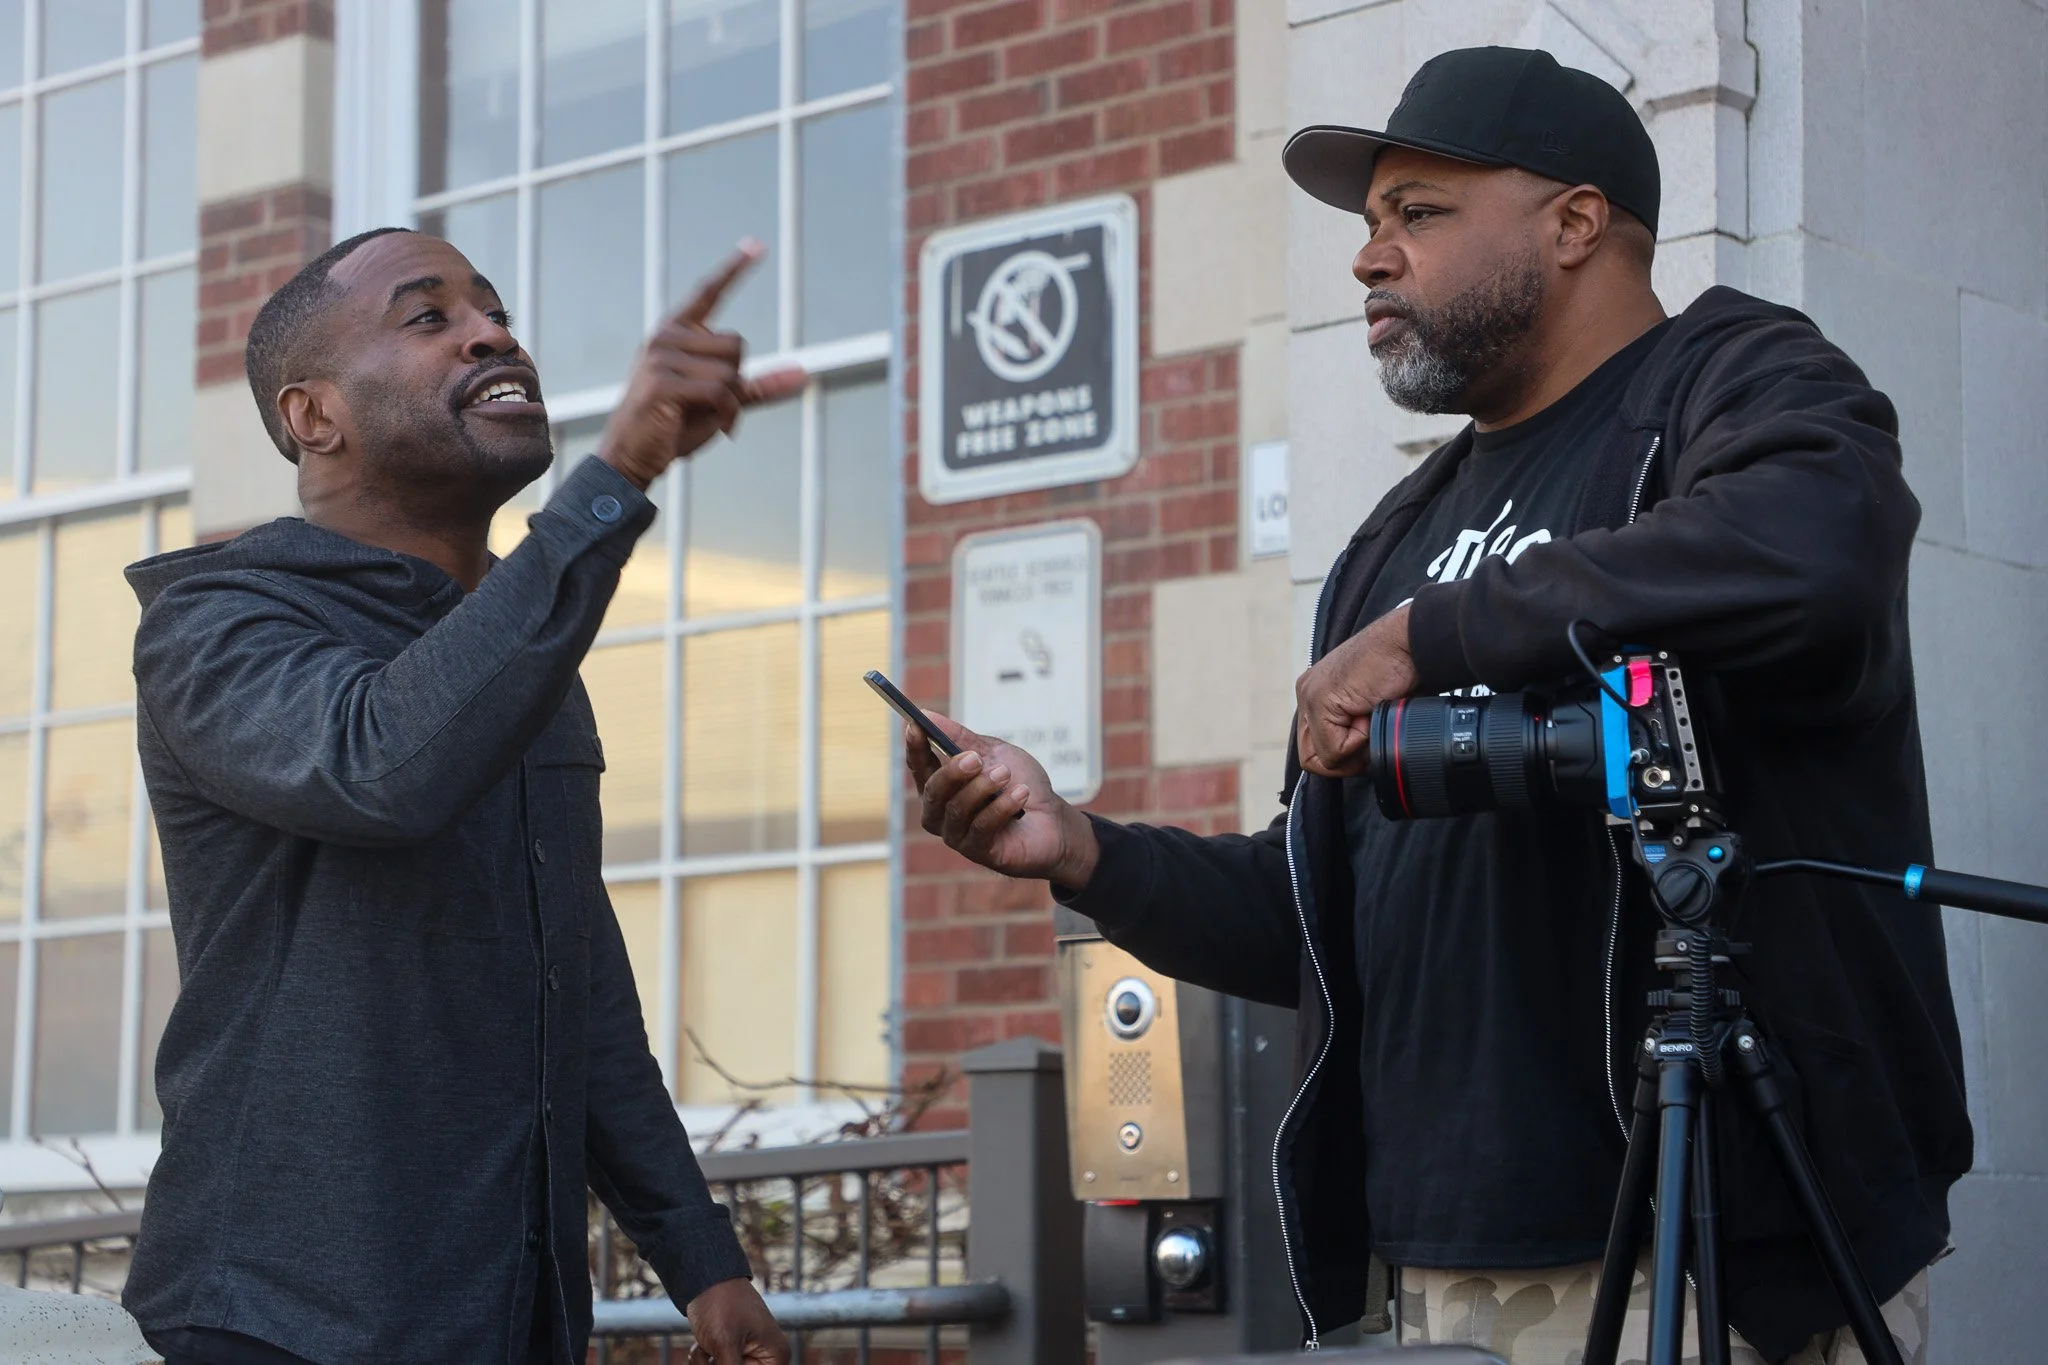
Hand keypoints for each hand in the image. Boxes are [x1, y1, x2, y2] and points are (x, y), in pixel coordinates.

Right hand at [600, 240, 807, 489]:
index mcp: (676, 332)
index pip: (710, 292)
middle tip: (711, 406)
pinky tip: (717, 427)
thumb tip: (803, 373)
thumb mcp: (721, 401)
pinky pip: (722, 390)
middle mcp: (667, 336)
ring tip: (705, 417)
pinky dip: (728, 414)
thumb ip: (758, 385)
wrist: (631, 455)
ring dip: (731, 401)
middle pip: (737, 344)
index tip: (757, 244)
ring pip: (731, 369)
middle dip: (736, 380)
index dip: (735, 269)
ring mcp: (662, 356)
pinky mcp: (664, 381)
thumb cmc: (673, 427)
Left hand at [686, 1278, 787, 1363]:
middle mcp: (766, 1357)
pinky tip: (701, 1346)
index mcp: (775, 1356)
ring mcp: (748, 1354)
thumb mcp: (724, 1346)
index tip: (722, 1361)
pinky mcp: (731, 1350)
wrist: (703, 1277)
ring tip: (703, 1349)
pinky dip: (703, 1360)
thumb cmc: (720, 1305)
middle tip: (710, 1354)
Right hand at [905, 713, 1099, 890]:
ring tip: (1006, 774)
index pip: (920, 767)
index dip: (915, 748)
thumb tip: (927, 715)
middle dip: (953, 772)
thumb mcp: (993, 752)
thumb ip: (961, 738)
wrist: (1053, 819)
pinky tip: (1021, 794)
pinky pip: (982, 827)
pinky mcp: (979, 851)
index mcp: (943, 786)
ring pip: (957, 809)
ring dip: (983, 788)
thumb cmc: (1019, 783)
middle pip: (933, 792)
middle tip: (975, 758)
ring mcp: (958, 835)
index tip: (916, 726)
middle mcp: (942, 813)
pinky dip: (1002, 807)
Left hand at [1295, 603, 1417, 777]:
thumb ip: (1356, 728)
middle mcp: (1308, 695)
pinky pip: (1334, 750)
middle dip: (1346, 760)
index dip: (1344, 759)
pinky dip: (1361, 741)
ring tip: (1372, 719)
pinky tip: (1373, 711)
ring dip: (1355, 750)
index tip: (1369, 743)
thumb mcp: (1375, 707)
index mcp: (1317, 695)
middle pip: (1313, 759)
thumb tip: (1354, 762)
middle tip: (1371, 736)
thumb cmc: (1403, 671)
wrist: (1411, 642)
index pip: (1315, 750)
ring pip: (1322, 758)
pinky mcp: (1319, 700)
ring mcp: (1310, 696)